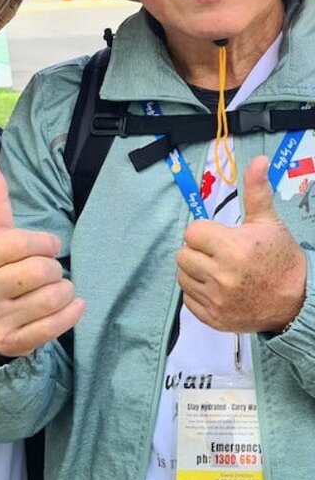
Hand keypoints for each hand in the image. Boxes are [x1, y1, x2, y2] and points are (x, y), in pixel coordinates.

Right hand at [0, 161, 84, 360]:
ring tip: (56, 287)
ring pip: (52, 298)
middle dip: (54, 266)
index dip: (44, 242)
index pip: (21, 243)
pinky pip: (56, 326)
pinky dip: (72, 312)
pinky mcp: (14, 343)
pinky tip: (73, 304)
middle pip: (40, 271)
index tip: (49, 245)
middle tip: (48, 269)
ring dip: (65, 288)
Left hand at [176, 155, 306, 332]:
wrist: (296, 300)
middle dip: (198, 251)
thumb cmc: (280, 258)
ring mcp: (216, 300)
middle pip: (183, 255)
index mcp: (231, 248)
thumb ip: (256, 191)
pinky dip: (199, 294)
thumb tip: (258, 160)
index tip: (218, 236)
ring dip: (195, 272)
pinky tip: (217, 288)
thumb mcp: (268, 222)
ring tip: (216, 270)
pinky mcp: (214, 319)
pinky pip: (188, 301)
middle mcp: (221, 276)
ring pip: (183, 277)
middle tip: (217, 254)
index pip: (192, 233)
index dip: (204, 232)